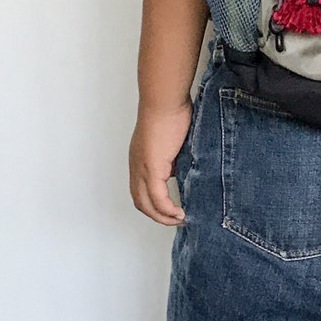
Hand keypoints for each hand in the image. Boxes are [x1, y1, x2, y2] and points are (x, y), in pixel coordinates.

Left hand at [129, 101, 191, 226]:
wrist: (165, 100)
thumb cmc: (171, 112)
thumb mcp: (173, 142)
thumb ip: (174, 158)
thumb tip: (183, 171)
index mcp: (140, 159)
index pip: (140, 190)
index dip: (154, 204)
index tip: (171, 209)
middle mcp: (136, 166)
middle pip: (140, 201)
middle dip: (157, 216)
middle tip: (175, 220)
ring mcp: (142, 168)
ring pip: (146, 204)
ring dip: (162, 216)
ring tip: (179, 219)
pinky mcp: (152, 168)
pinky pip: (157, 198)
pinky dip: (167, 210)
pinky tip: (179, 213)